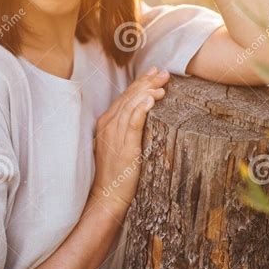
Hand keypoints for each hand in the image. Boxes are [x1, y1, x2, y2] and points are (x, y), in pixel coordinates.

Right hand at [89, 66, 169, 216]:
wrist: (107, 195)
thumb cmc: (115, 173)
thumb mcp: (119, 146)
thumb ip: (127, 129)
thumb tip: (143, 116)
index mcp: (106, 123)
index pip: (124, 97)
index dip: (139, 83)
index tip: (153, 72)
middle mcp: (108, 126)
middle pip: (129, 98)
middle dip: (146, 82)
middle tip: (162, 72)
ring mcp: (115, 136)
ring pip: (131, 106)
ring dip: (146, 92)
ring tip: (161, 83)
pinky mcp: (124, 147)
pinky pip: (132, 124)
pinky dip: (140, 110)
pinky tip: (150, 99)